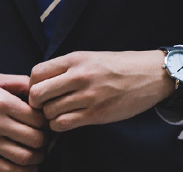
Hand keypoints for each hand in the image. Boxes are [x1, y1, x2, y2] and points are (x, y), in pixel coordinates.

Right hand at [0, 74, 47, 171]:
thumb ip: (19, 82)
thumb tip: (40, 91)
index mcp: (1, 102)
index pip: (37, 118)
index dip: (46, 120)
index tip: (46, 120)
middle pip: (35, 139)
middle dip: (46, 139)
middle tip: (46, 136)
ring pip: (24, 157)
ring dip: (38, 156)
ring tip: (39, 150)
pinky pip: (6, 170)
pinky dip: (23, 171)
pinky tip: (28, 166)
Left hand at [29, 51, 172, 131]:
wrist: (150, 75)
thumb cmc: (119, 66)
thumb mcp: (90, 57)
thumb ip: (67, 68)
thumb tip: (41, 82)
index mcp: (75, 59)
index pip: (36, 73)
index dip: (32, 85)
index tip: (40, 90)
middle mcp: (79, 76)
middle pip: (37, 94)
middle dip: (36, 103)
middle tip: (44, 105)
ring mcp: (88, 96)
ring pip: (49, 112)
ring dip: (49, 116)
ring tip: (58, 113)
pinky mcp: (96, 114)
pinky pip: (63, 124)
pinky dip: (59, 125)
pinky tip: (67, 120)